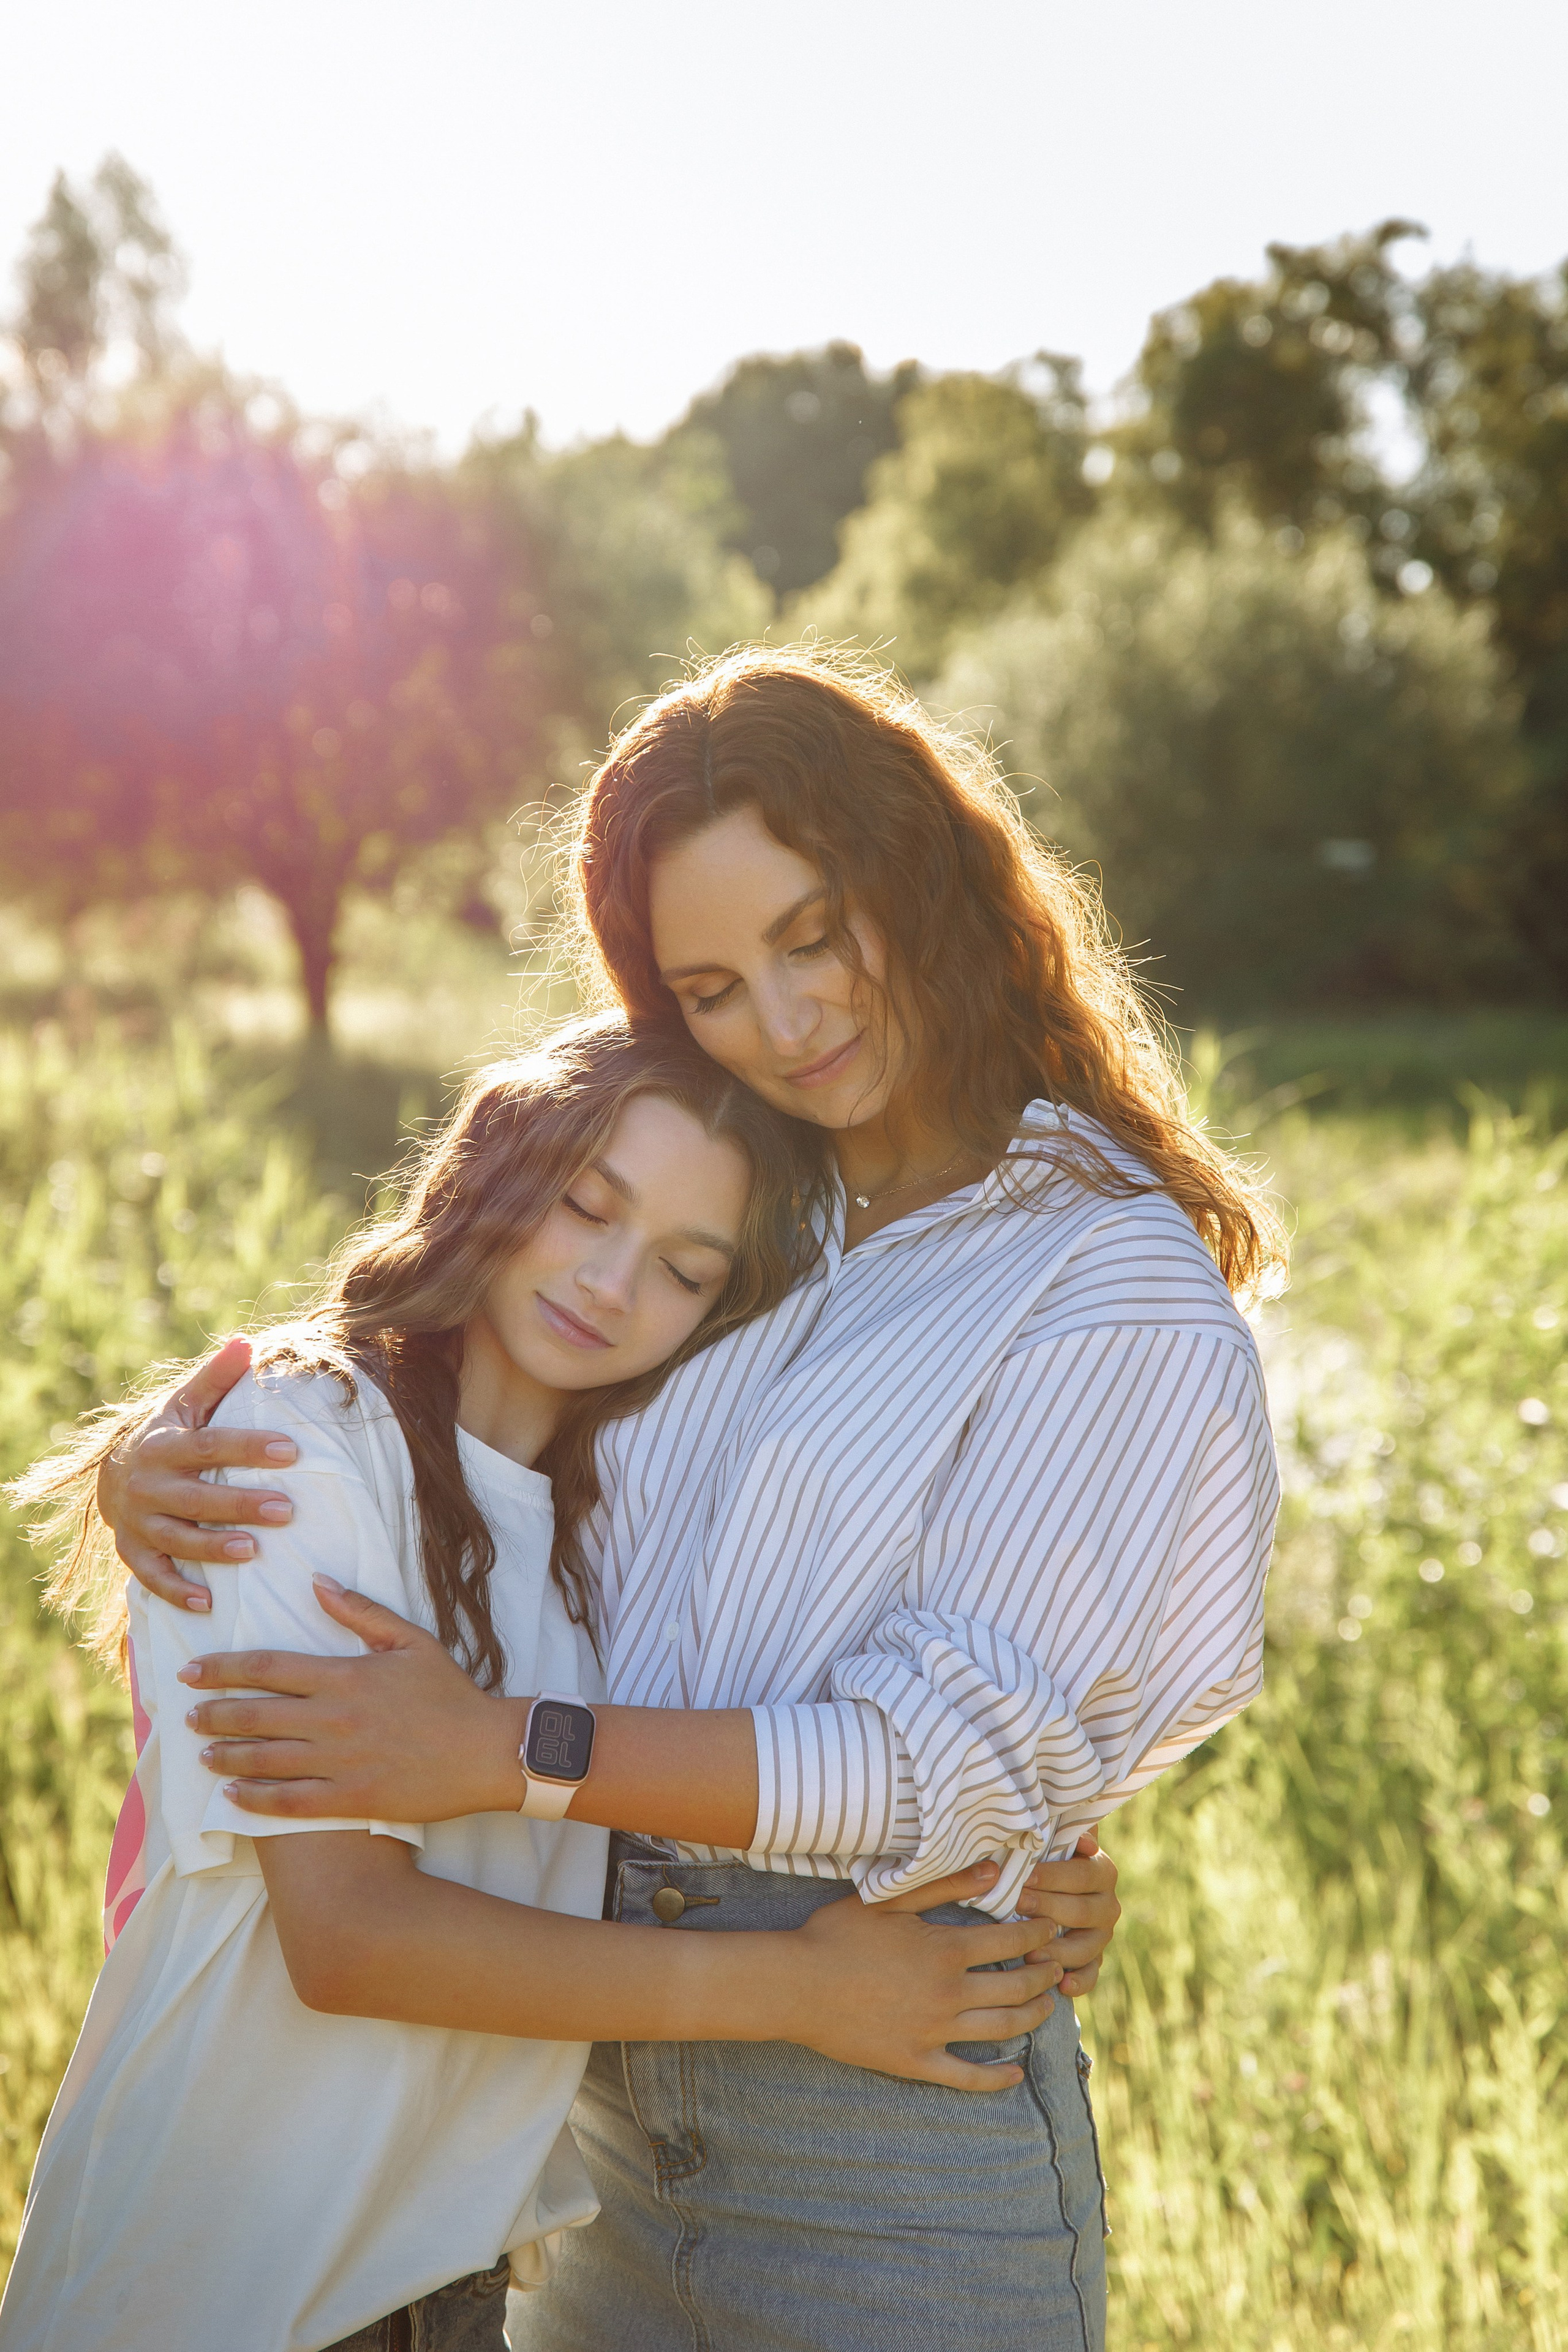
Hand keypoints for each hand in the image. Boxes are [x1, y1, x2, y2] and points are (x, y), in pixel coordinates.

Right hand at [96, 1336, 298, 1610]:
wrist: (114, 1473)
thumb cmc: (169, 1435)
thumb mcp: (185, 1402)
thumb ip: (216, 1378)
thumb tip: (247, 1342)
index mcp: (165, 1445)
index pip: (211, 1446)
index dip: (250, 1448)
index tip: (292, 1451)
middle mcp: (148, 1485)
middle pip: (197, 1498)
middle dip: (240, 1504)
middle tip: (286, 1510)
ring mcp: (138, 1523)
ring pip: (177, 1539)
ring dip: (213, 1549)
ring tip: (253, 1551)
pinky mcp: (134, 1553)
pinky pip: (153, 1577)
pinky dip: (176, 1591)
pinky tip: (208, 1604)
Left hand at [179, 1577, 523, 1820]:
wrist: (486, 1752)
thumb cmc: (450, 1694)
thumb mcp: (410, 1641)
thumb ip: (360, 1611)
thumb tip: (317, 1582)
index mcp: (344, 1675)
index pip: (267, 1667)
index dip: (223, 1668)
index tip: (192, 1671)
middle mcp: (333, 1719)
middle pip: (255, 1714)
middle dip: (214, 1713)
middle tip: (187, 1715)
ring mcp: (339, 1763)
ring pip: (265, 1760)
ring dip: (227, 1757)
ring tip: (203, 1755)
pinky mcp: (349, 1799)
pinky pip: (290, 1802)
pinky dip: (256, 1800)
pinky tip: (233, 1798)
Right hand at [786, 1861, 1061, 2090]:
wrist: (797, 1986)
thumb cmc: (838, 1934)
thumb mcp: (890, 1899)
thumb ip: (945, 1883)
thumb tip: (994, 1870)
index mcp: (945, 1950)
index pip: (1012, 1941)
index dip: (1039, 1934)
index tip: (1051, 1929)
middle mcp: (949, 1993)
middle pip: (1017, 1986)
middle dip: (1046, 1974)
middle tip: (1058, 1966)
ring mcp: (935, 2032)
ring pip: (1002, 2028)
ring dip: (1034, 2016)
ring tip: (1048, 2006)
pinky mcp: (917, 2062)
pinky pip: (967, 2076)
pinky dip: (997, 2078)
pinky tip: (1015, 2073)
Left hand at [1014, 1835, 1120, 1995]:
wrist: (1049, 1889)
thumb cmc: (1044, 1859)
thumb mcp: (1055, 1842)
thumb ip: (1065, 1834)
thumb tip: (1085, 1839)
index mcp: (1102, 1872)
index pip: (1082, 1874)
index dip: (1054, 1876)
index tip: (1026, 1876)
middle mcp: (1108, 1905)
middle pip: (1081, 1911)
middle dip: (1048, 1908)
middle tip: (1018, 1905)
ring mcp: (1101, 1937)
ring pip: (1085, 1947)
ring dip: (1058, 1950)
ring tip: (1030, 1951)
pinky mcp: (1093, 1961)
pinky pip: (1090, 1976)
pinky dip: (1078, 1982)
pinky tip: (1061, 1985)